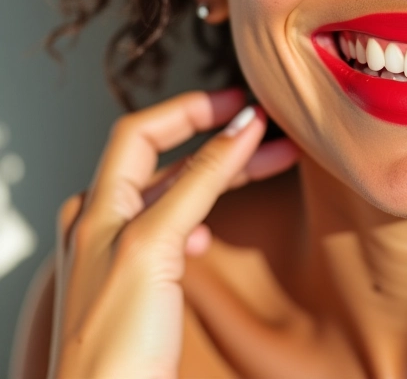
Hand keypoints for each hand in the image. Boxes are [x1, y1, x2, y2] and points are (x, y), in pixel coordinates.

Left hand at [48, 89, 299, 378]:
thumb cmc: (114, 344)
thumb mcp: (156, 243)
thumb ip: (199, 180)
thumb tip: (240, 127)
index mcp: (98, 206)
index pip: (143, 132)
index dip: (191, 110)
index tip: (239, 102)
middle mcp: (105, 222)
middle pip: (169, 159)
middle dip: (221, 140)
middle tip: (268, 128)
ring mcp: (123, 253)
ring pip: (178, 193)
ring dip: (223, 174)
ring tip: (270, 162)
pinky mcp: (142, 282)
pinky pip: (175, 229)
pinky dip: (203, 216)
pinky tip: (213, 232)